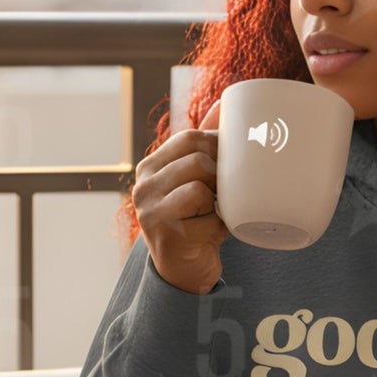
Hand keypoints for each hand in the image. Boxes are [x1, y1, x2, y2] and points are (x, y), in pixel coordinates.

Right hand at [134, 93, 227, 296]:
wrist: (184, 273)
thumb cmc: (194, 220)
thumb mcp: (194, 180)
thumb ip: (203, 144)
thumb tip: (223, 103)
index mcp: (151, 167)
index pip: (189, 138)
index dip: (218, 145)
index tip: (232, 162)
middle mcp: (144, 186)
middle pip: (197, 159)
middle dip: (221, 174)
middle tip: (225, 193)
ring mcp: (151, 211)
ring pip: (200, 185)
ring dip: (220, 201)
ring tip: (216, 213)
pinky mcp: (166, 234)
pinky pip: (208, 217)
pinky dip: (220, 225)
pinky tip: (213, 233)